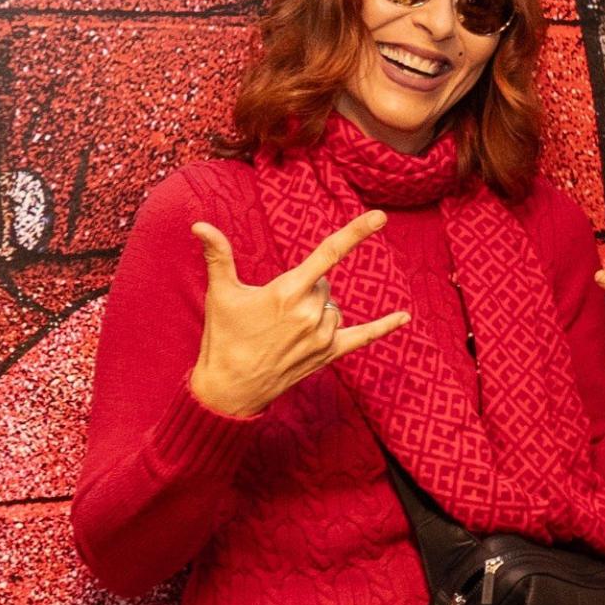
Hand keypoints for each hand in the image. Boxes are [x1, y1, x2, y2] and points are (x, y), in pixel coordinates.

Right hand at [186, 212, 412, 416]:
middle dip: (305, 289)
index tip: (380, 216)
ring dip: (317, 310)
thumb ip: (218, 255)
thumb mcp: (221, 293)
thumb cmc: (224, 337)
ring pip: (334, 307)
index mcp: (288, 292)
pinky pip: (363, 336)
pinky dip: (383, 327)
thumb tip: (200, 225)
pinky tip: (404, 317)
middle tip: (274, 311)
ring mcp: (322, 335)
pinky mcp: (329, 355)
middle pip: (324, 284)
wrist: (230, 388)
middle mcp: (311, 312)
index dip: (356, 232)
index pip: (328, 254)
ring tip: (284, 330)